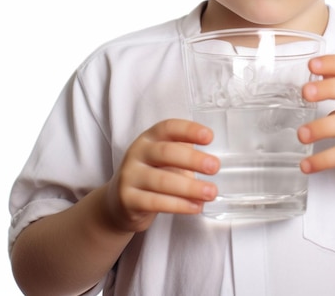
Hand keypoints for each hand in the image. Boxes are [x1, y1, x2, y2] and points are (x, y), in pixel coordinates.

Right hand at [104, 119, 219, 232]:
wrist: (119, 203)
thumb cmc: (151, 175)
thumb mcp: (164, 159)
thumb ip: (184, 154)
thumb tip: (212, 162)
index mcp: (149, 138)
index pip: (168, 128)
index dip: (189, 130)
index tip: (209, 137)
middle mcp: (137, 153)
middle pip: (166, 152)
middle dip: (193, 159)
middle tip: (215, 167)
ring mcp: (129, 176)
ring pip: (162, 180)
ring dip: (190, 187)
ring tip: (211, 192)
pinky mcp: (127, 200)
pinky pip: (156, 202)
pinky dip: (179, 205)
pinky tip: (196, 206)